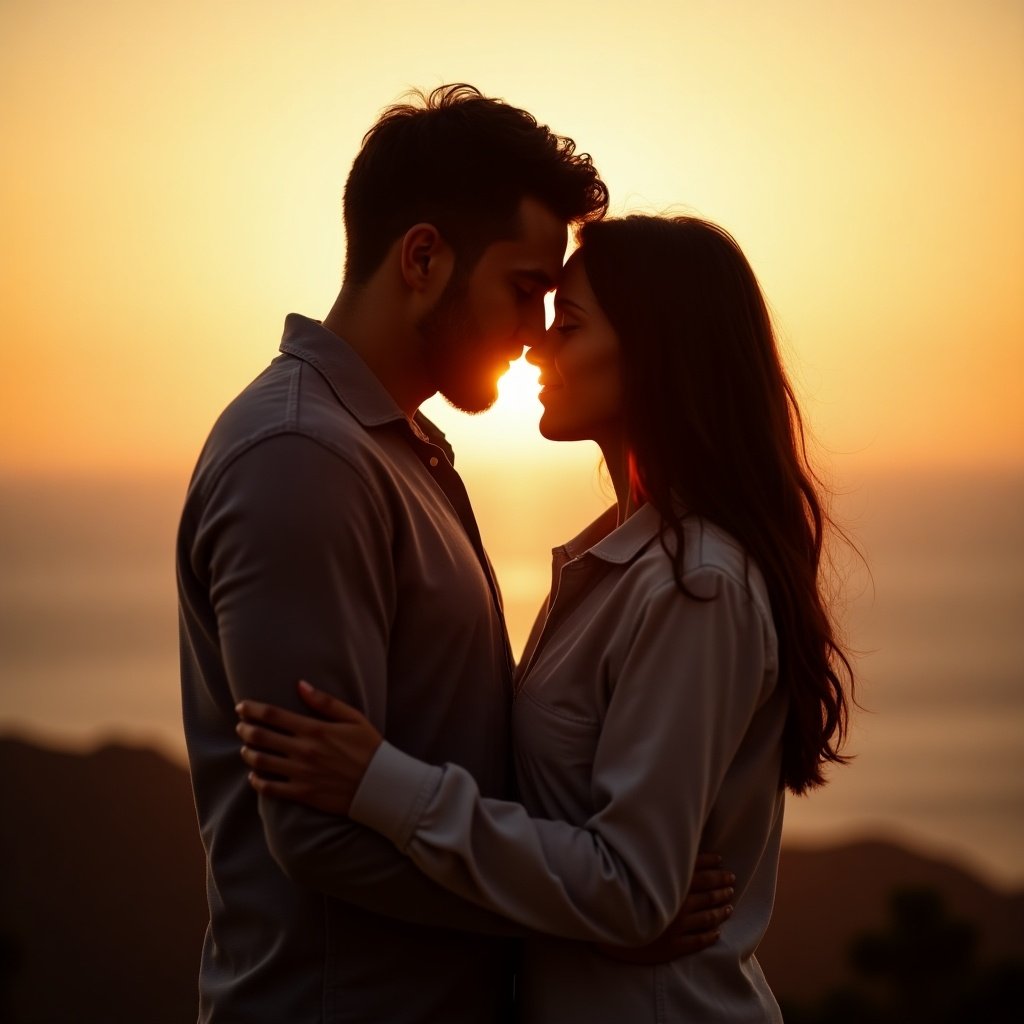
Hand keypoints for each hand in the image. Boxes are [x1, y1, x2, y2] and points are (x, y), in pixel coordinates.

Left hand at [235, 681, 382, 814]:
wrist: (381, 786)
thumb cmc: (369, 748)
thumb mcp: (353, 718)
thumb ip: (325, 701)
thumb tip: (300, 685)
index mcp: (315, 729)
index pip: (273, 715)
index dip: (252, 709)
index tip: (242, 706)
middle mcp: (304, 750)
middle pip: (261, 737)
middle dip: (245, 729)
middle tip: (241, 727)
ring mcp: (301, 773)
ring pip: (261, 762)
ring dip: (248, 754)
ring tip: (246, 749)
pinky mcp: (303, 793)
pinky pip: (271, 789)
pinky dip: (257, 781)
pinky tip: (255, 776)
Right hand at [596, 853, 734, 963]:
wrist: (604, 927)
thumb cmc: (617, 891)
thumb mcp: (635, 870)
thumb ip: (655, 859)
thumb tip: (670, 844)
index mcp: (670, 884)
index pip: (700, 872)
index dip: (713, 866)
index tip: (722, 863)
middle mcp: (678, 905)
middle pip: (708, 894)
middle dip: (722, 886)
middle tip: (732, 882)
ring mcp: (677, 927)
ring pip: (708, 917)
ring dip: (721, 910)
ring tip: (730, 905)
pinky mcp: (673, 947)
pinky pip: (698, 941)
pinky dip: (711, 936)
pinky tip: (718, 932)